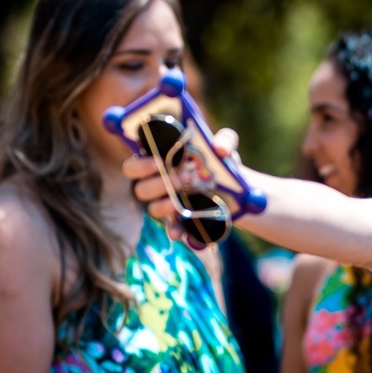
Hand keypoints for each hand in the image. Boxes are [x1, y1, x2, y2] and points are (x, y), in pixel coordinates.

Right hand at [124, 128, 240, 241]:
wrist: (238, 187)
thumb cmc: (220, 161)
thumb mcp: (225, 146)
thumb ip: (225, 140)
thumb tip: (219, 148)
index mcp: (158, 164)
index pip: (133, 168)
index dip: (140, 166)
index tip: (159, 162)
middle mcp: (158, 186)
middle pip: (140, 190)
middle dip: (158, 184)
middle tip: (183, 177)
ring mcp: (168, 205)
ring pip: (152, 209)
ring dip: (163, 204)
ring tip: (180, 199)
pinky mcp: (182, 220)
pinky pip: (172, 228)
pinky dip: (174, 230)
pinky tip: (179, 232)